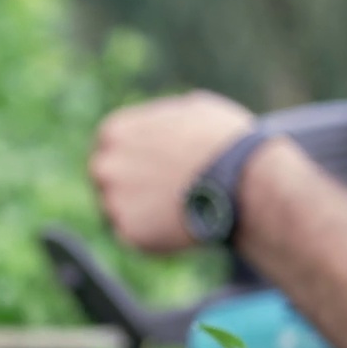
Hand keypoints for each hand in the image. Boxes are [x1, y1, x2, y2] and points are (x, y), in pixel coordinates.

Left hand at [88, 91, 254, 253]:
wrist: (242, 181)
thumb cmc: (223, 141)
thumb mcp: (191, 110)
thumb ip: (161, 122)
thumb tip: (160, 129)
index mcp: (114, 131)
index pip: (109, 148)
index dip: (131, 159)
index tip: (151, 168)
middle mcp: (104, 166)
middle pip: (106, 180)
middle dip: (129, 186)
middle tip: (161, 193)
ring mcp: (113, 202)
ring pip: (120, 211)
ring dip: (142, 212)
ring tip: (180, 208)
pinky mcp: (129, 234)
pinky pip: (137, 237)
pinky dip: (155, 235)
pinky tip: (182, 226)